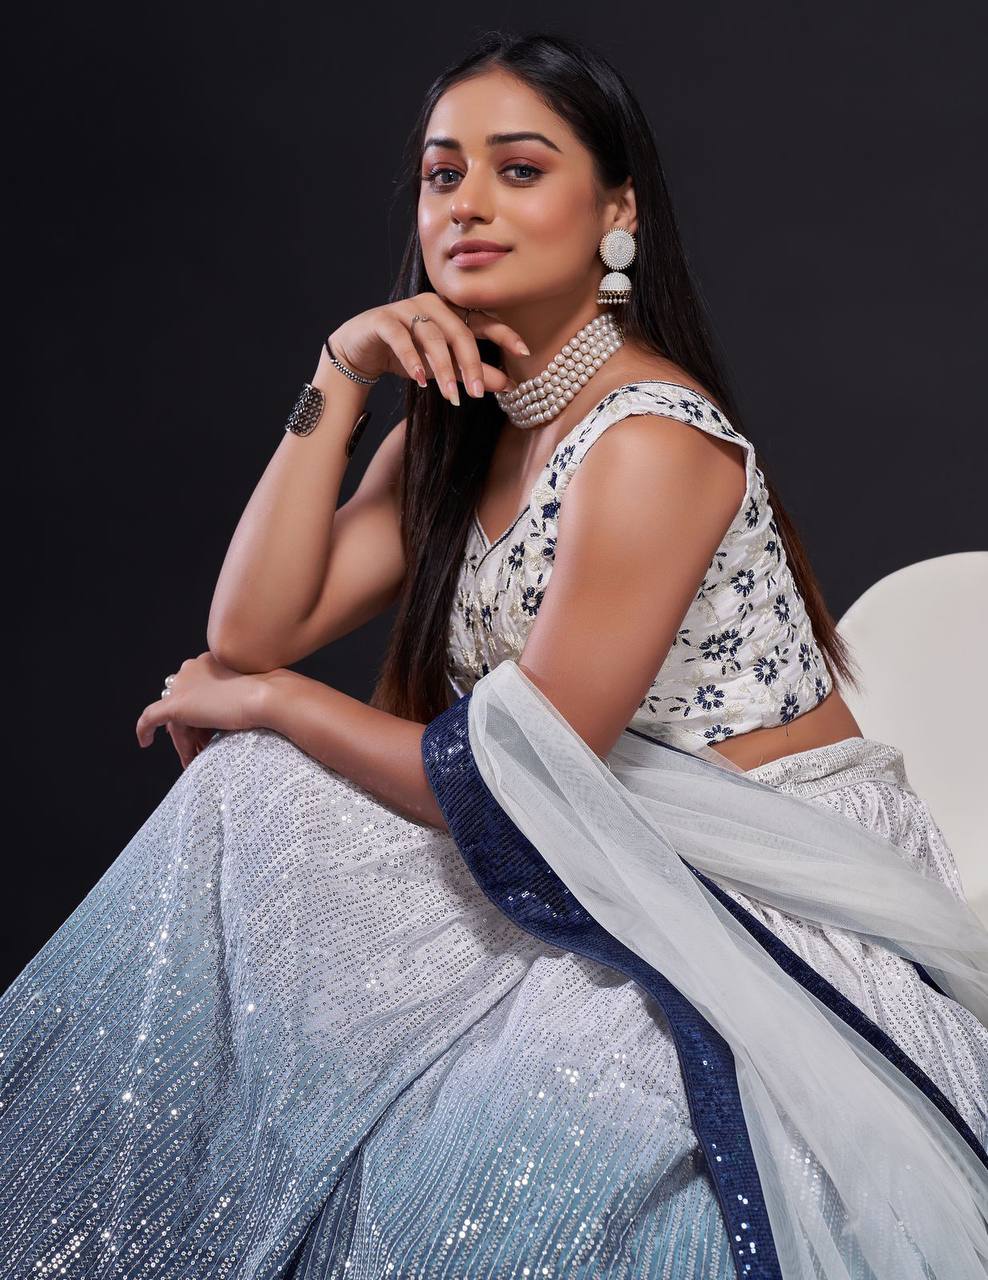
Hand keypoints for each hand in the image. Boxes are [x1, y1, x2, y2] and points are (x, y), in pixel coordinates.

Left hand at [135, 651, 267, 755]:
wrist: (268, 696)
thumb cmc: (269, 694)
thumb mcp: (249, 689)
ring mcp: (183, 684)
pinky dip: (144, 730)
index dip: (201, 716)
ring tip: (196, 758)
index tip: (212, 734)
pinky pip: (150, 718)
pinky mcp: (176, 704)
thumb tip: (221, 715)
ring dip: (184, 740)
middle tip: (203, 750)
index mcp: (210, 659)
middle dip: (191, 730)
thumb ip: (231, 695)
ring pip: (174, 718)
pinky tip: (144, 742)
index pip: (195, 690)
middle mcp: (191, 667)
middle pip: (183, 705)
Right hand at [327, 292, 528, 403]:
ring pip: (432, 337)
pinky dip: (412, 360)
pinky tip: (423, 382)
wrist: (360, 351)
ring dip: (443, 369)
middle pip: (459, 331)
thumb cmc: (407, 356)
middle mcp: (431, 304)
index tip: (524, 352)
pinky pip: (401, 338)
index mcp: (451, 312)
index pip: (483, 320)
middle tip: (478, 394)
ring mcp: (406, 309)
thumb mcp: (444, 368)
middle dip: (472, 364)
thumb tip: (510, 384)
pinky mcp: (383, 320)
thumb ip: (473, 372)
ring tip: (451, 396)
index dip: (504, 333)